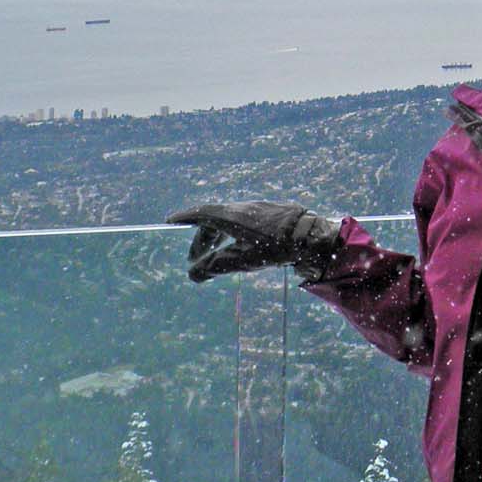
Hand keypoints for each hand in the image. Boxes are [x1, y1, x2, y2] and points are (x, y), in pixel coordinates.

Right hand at [167, 201, 342, 283]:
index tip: (171, 221)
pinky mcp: (270, 212)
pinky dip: (233, 232)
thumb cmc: (274, 247)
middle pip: (213, 219)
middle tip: (196, 258)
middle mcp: (241, 207)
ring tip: (217, 254)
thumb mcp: (241, 260)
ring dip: (218, 236)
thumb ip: (215, 267)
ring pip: (229, 220)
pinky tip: (241, 246)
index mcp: (230, 215)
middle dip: (202, 238)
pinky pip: (242, 220)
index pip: (200, 213)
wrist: (310, 234)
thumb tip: (192, 275)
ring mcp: (256, 207)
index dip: (185, 217)